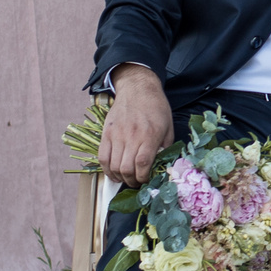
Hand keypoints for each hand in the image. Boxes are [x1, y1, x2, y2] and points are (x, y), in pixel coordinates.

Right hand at [99, 64, 172, 184]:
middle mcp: (132, 136)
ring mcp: (116, 135)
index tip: (146, 180)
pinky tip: (113, 173)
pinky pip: (102, 157)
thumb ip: (165, 148)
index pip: (142, 164)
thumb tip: (161, 166)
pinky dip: (107, 170)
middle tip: (136, 182)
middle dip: (132, 181)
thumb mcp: (168, 127)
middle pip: (126, 168)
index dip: (143, 177)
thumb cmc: (156, 108)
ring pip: (113, 166)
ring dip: (119, 177)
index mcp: (150, 135)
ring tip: (126, 178)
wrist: (137, 88)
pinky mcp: (106, 133)